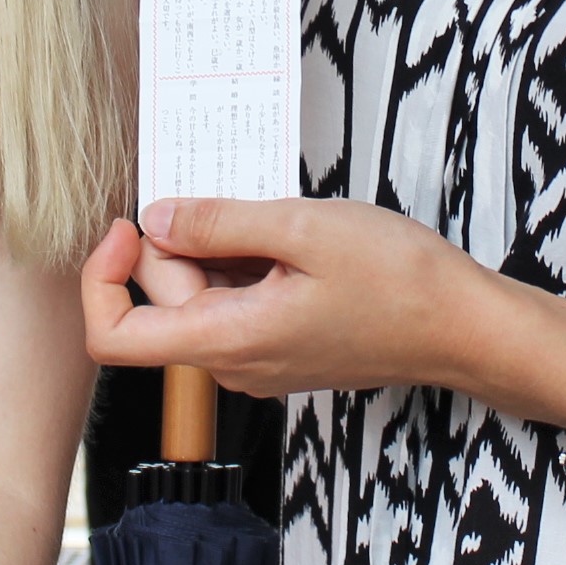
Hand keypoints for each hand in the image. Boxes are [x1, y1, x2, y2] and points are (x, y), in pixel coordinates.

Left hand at [79, 195, 565, 405]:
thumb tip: (156, 219)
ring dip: (220, 250)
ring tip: (280, 220)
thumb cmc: (398, 281)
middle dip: (182, 242)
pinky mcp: (280, 349)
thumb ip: (219, 223)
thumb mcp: (303, 229)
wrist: (463, 327)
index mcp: (227, 341)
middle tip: (240, 200)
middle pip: (162, 302)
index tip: (131, 226)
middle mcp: (233, 364)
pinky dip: (247, 265)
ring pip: (201, 299)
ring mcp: (258, 361)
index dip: (103, 279)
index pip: (113, 338)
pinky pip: (236, 304)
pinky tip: (290, 240)